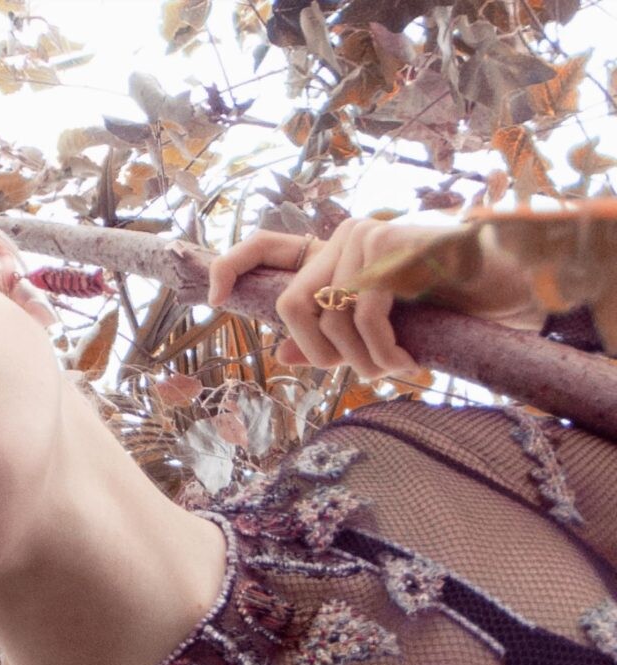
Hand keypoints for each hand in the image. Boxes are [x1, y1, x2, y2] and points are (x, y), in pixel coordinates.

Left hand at [207, 215, 536, 380]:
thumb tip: (284, 354)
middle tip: (354, 372)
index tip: (211, 298)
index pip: (266, 247)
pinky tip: (404, 360)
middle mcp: (346, 236)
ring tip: (392, 368)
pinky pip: (362, 315)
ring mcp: (371, 238)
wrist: (510, 283)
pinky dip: (379, 350)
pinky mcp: (396, 249)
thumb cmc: (446, 304)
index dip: (231, 267)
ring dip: (357, 358)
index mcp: (334, 251)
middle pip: (290, 304)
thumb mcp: (380, 323)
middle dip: (317, 353)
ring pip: (326, 316)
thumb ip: (331, 330)